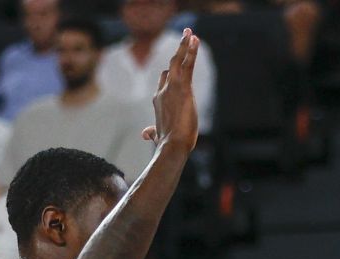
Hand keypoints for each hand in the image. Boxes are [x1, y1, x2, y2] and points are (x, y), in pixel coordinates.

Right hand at [142, 30, 199, 151]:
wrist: (172, 146)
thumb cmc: (167, 143)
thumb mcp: (158, 135)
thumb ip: (152, 131)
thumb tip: (145, 134)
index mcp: (159, 100)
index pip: (164, 80)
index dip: (170, 72)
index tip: (176, 62)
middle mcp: (163, 91)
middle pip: (169, 67)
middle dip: (178, 52)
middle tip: (186, 37)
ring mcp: (171, 88)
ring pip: (177, 61)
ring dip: (184, 46)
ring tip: (190, 32)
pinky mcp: (182, 87)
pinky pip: (187, 64)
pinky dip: (190, 50)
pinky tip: (194, 39)